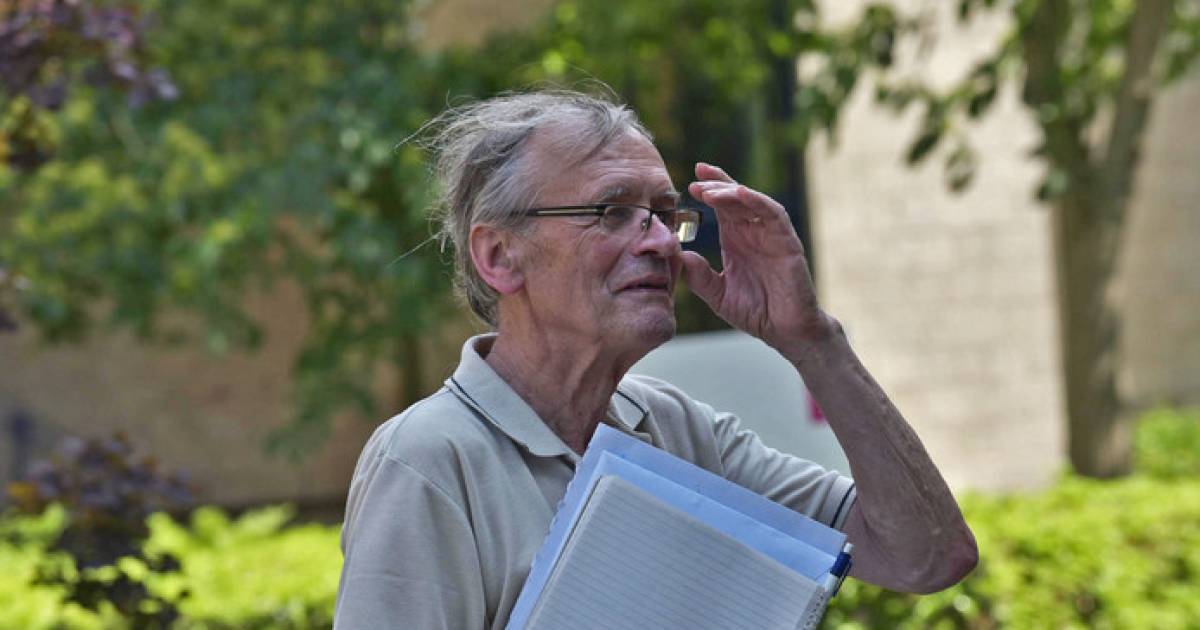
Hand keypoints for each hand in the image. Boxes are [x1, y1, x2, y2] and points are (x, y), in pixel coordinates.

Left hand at [682, 163, 834, 354]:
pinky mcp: (787, 242)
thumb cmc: (756, 312)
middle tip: (696, 182)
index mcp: (736, 240)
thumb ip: (699, 277)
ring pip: (752, 201)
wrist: (785, 331)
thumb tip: (680, 255)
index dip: (708, 191)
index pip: (722, 207)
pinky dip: (757, 201)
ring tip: (710, 192)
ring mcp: (771, 235)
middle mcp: (753, 232)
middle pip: (735, 197)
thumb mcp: (718, 295)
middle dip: (716, 185)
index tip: (689, 183)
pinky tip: (740, 193)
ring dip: (731, 192)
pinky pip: (774, 214)